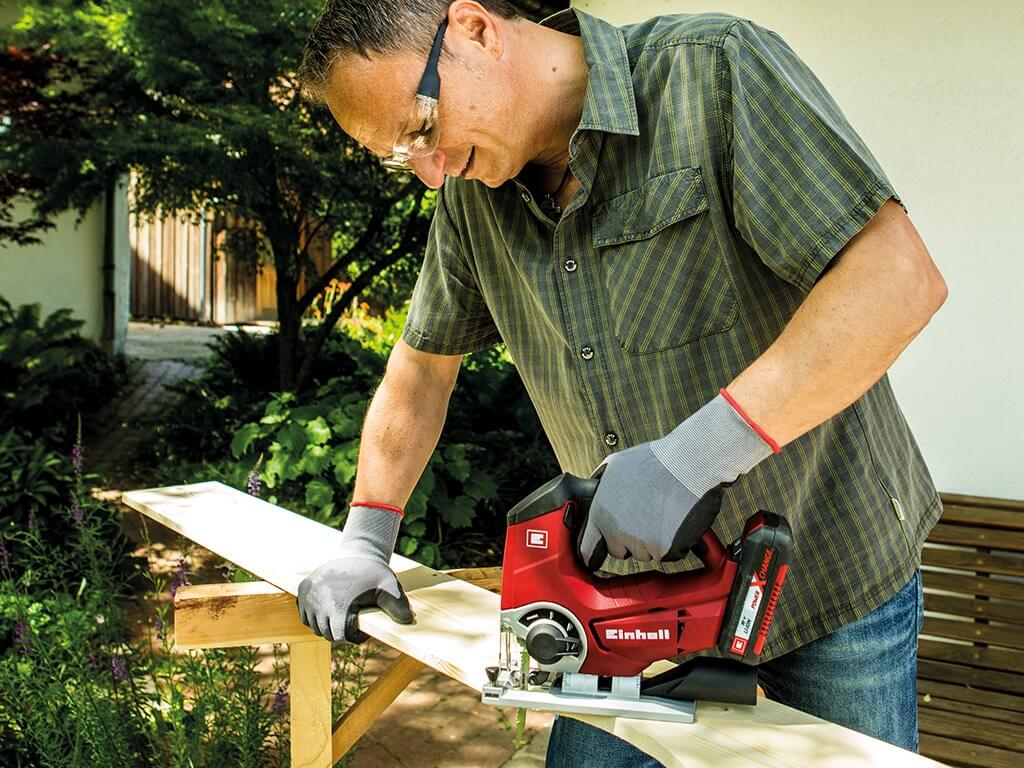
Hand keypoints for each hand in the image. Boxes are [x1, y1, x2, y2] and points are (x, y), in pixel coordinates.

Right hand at [297, 555, 412, 642]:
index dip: (353, 636)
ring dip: (326, 625)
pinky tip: (329, 609)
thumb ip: (399, 606)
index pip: (340, 637)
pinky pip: (305, 614)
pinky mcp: (303, 589)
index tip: (361, 627)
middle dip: (340, 631)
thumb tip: (409, 621)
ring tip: (342, 614)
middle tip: (353, 619)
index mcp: (339, 608)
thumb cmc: (374, 572)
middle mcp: (319, 604)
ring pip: (314, 626)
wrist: (357, 552)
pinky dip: (315, 616)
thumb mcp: (390, 588)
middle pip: (326, 633)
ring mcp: (308, 596)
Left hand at [580, 392, 775, 565]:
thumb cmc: (653, 461)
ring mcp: (641, 543)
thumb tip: (593, 492)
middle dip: (629, 540)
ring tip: (661, 514)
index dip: (594, 551)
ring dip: (651, 541)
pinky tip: (674, 520)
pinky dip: (672, 543)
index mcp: (601, 514)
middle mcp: (618, 532)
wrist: (686, 465)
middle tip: (644, 517)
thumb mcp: (613, 465)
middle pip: (620, 551)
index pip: (587, 549)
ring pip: (645, 553)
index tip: (597, 555)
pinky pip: (667, 554)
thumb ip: (600, 486)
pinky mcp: (665, 549)